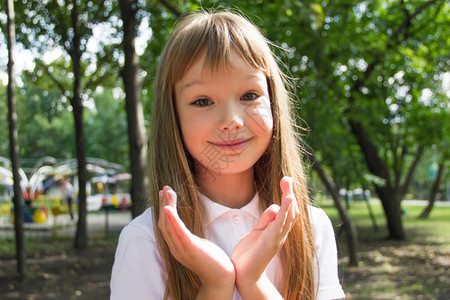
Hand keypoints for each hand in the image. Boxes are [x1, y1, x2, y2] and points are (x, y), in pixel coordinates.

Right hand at [157, 186, 234, 297]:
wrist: (221, 278)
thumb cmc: (212, 261)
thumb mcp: (198, 245)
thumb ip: (190, 237)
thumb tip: (187, 229)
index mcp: (177, 246)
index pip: (165, 225)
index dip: (163, 209)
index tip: (164, 194)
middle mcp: (175, 248)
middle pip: (164, 223)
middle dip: (163, 204)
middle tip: (164, 188)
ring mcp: (182, 249)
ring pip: (168, 225)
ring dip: (167, 206)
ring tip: (167, 191)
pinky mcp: (190, 248)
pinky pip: (178, 232)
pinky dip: (172, 219)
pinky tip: (169, 208)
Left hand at [231, 176, 299, 297]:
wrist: (243, 274)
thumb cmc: (249, 254)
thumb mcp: (257, 231)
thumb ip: (265, 219)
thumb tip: (275, 207)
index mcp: (277, 230)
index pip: (287, 210)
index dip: (288, 196)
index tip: (286, 181)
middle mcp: (280, 233)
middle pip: (291, 210)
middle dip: (289, 193)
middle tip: (287, 178)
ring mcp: (277, 236)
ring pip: (288, 215)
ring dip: (289, 199)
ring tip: (288, 184)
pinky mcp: (271, 240)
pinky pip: (281, 223)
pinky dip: (285, 211)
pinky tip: (288, 200)